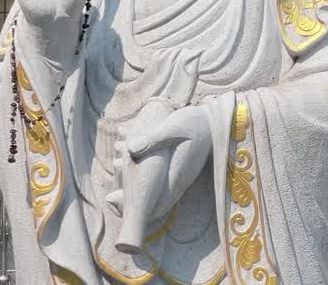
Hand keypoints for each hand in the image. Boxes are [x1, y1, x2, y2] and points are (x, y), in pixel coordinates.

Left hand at [110, 105, 213, 223]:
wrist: (217, 119)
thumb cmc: (195, 121)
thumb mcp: (174, 126)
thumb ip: (154, 138)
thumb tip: (131, 149)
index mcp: (176, 173)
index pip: (155, 201)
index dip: (134, 206)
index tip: (113, 199)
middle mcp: (177, 178)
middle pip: (152, 197)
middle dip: (129, 193)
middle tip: (110, 192)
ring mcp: (178, 172)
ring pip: (153, 183)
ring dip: (133, 174)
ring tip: (116, 159)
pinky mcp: (177, 165)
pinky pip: (157, 172)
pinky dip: (142, 164)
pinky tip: (128, 146)